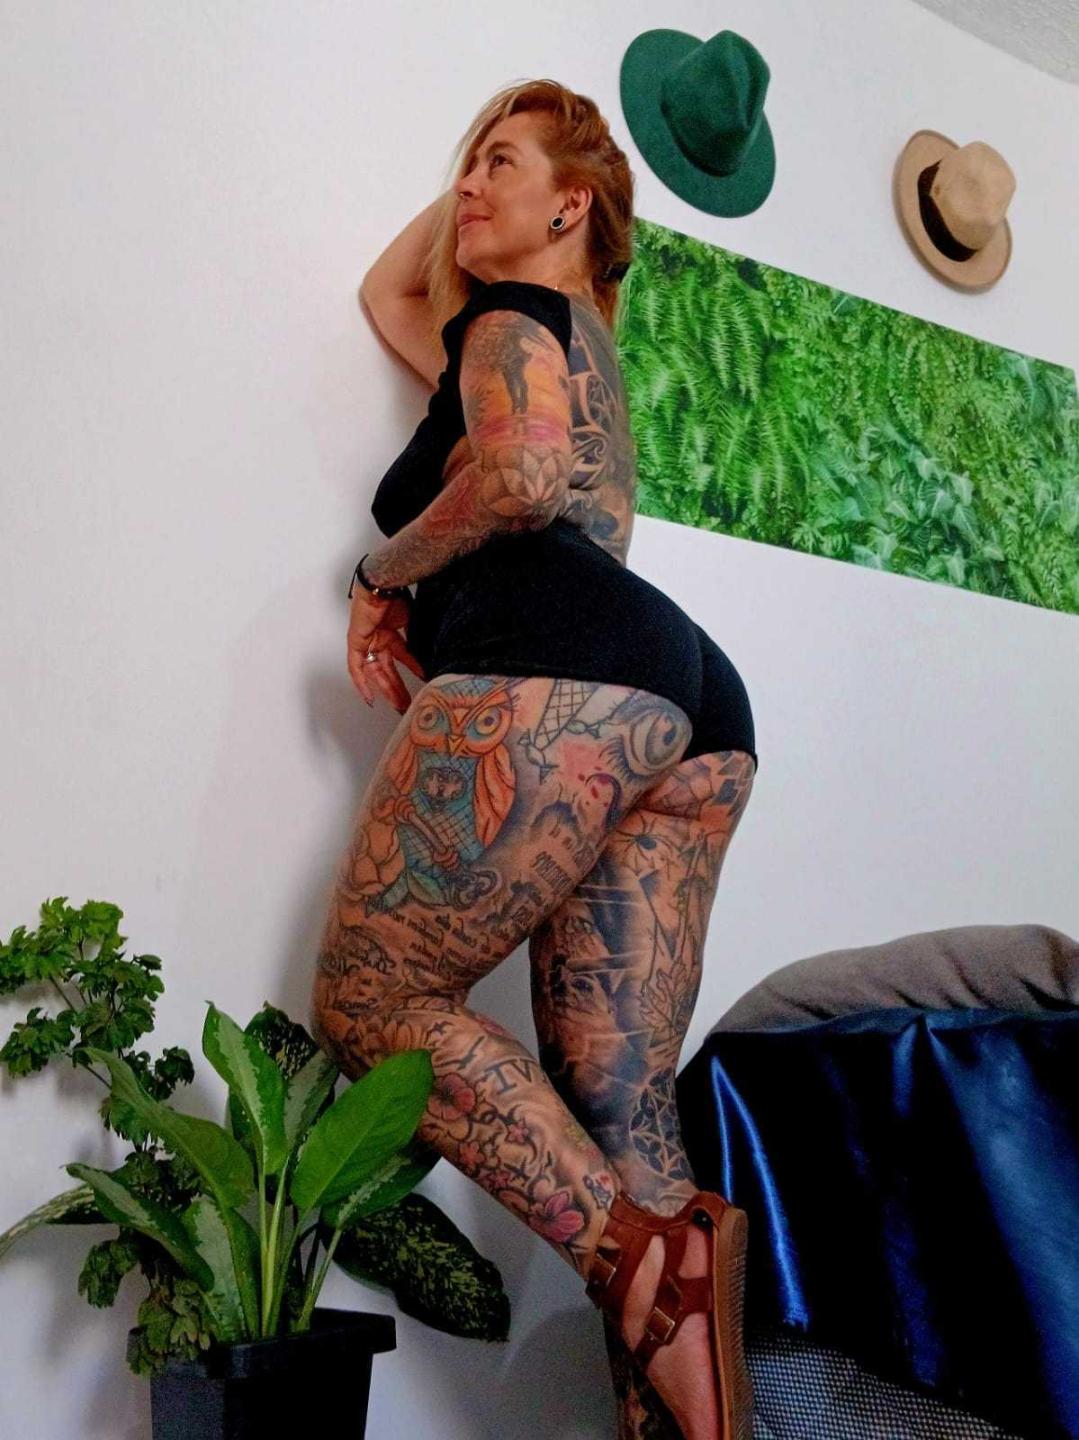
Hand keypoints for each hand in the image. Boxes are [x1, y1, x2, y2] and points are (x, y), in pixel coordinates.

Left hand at [347, 588, 425, 713]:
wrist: (384, 585)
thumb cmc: (398, 595)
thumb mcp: (413, 622)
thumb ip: (418, 641)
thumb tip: (431, 656)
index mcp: (390, 631)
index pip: (401, 657)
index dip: (411, 670)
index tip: (420, 682)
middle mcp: (377, 638)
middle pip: (387, 668)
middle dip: (398, 687)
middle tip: (408, 703)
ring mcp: (365, 641)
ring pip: (375, 671)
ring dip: (386, 689)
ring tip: (398, 705)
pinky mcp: (355, 642)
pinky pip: (356, 667)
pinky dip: (362, 683)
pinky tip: (369, 698)